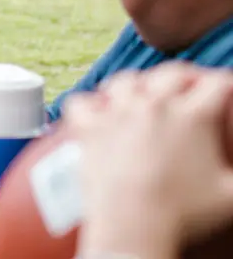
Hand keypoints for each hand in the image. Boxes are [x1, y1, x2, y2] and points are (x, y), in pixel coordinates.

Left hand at [68, 63, 232, 254]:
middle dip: (186, 76)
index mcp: (192, 116)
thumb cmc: (185, 215)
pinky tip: (96, 110)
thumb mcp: (231, 195)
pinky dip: (89, 104)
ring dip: (137, 84)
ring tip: (143, 94)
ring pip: (125, 81)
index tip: (225, 89)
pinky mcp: (88, 127)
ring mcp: (116, 112)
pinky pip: (82, 102)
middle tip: (191, 87)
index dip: (225, 84)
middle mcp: (153, 105)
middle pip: (172, 73)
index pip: (217, 83)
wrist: (133, 227)